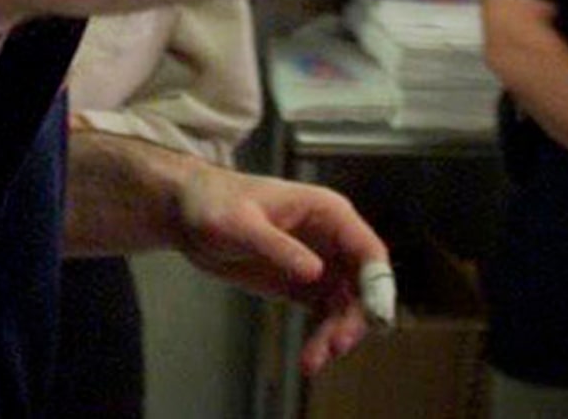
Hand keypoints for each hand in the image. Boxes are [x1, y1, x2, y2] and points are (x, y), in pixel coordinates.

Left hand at [170, 167, 390, 374]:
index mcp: (327, 212)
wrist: (189, 215)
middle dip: (355, 317)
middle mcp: (330, 238)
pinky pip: (324, 314)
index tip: (375, 317)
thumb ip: (279, 248)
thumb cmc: (214, 205)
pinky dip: (321, 336)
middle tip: (336, 345)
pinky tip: (310, 357)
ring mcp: (318, 262)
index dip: (378, 284)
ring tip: (313, 361)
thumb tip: (315, 272)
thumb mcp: (241, 225)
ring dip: (336, 333)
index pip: (368, 249)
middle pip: (363, 283)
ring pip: (345, 305)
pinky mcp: (302, 284)